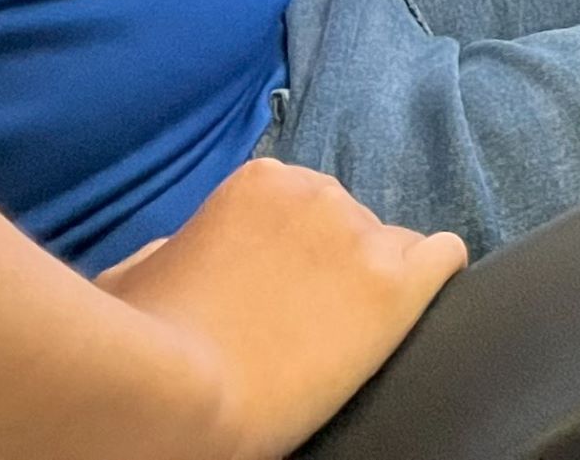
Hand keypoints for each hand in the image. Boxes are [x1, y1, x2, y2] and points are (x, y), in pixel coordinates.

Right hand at [97, 156, 465, 456]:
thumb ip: (171, 250)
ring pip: (397, 247)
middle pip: (349, 225)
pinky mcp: (398, 290)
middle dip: (331, 267)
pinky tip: (417, 308)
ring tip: (345, 333)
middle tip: (305, 320)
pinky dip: (435, 281)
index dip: (289, 256)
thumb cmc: (138, 340)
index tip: (272, 293)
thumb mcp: (134, 275)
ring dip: (374, 283)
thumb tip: (178, 251)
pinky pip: (445, 259)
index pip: (302, 206)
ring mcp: (362, 239)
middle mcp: (320, 194)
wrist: (177, 395)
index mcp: (261, 183)